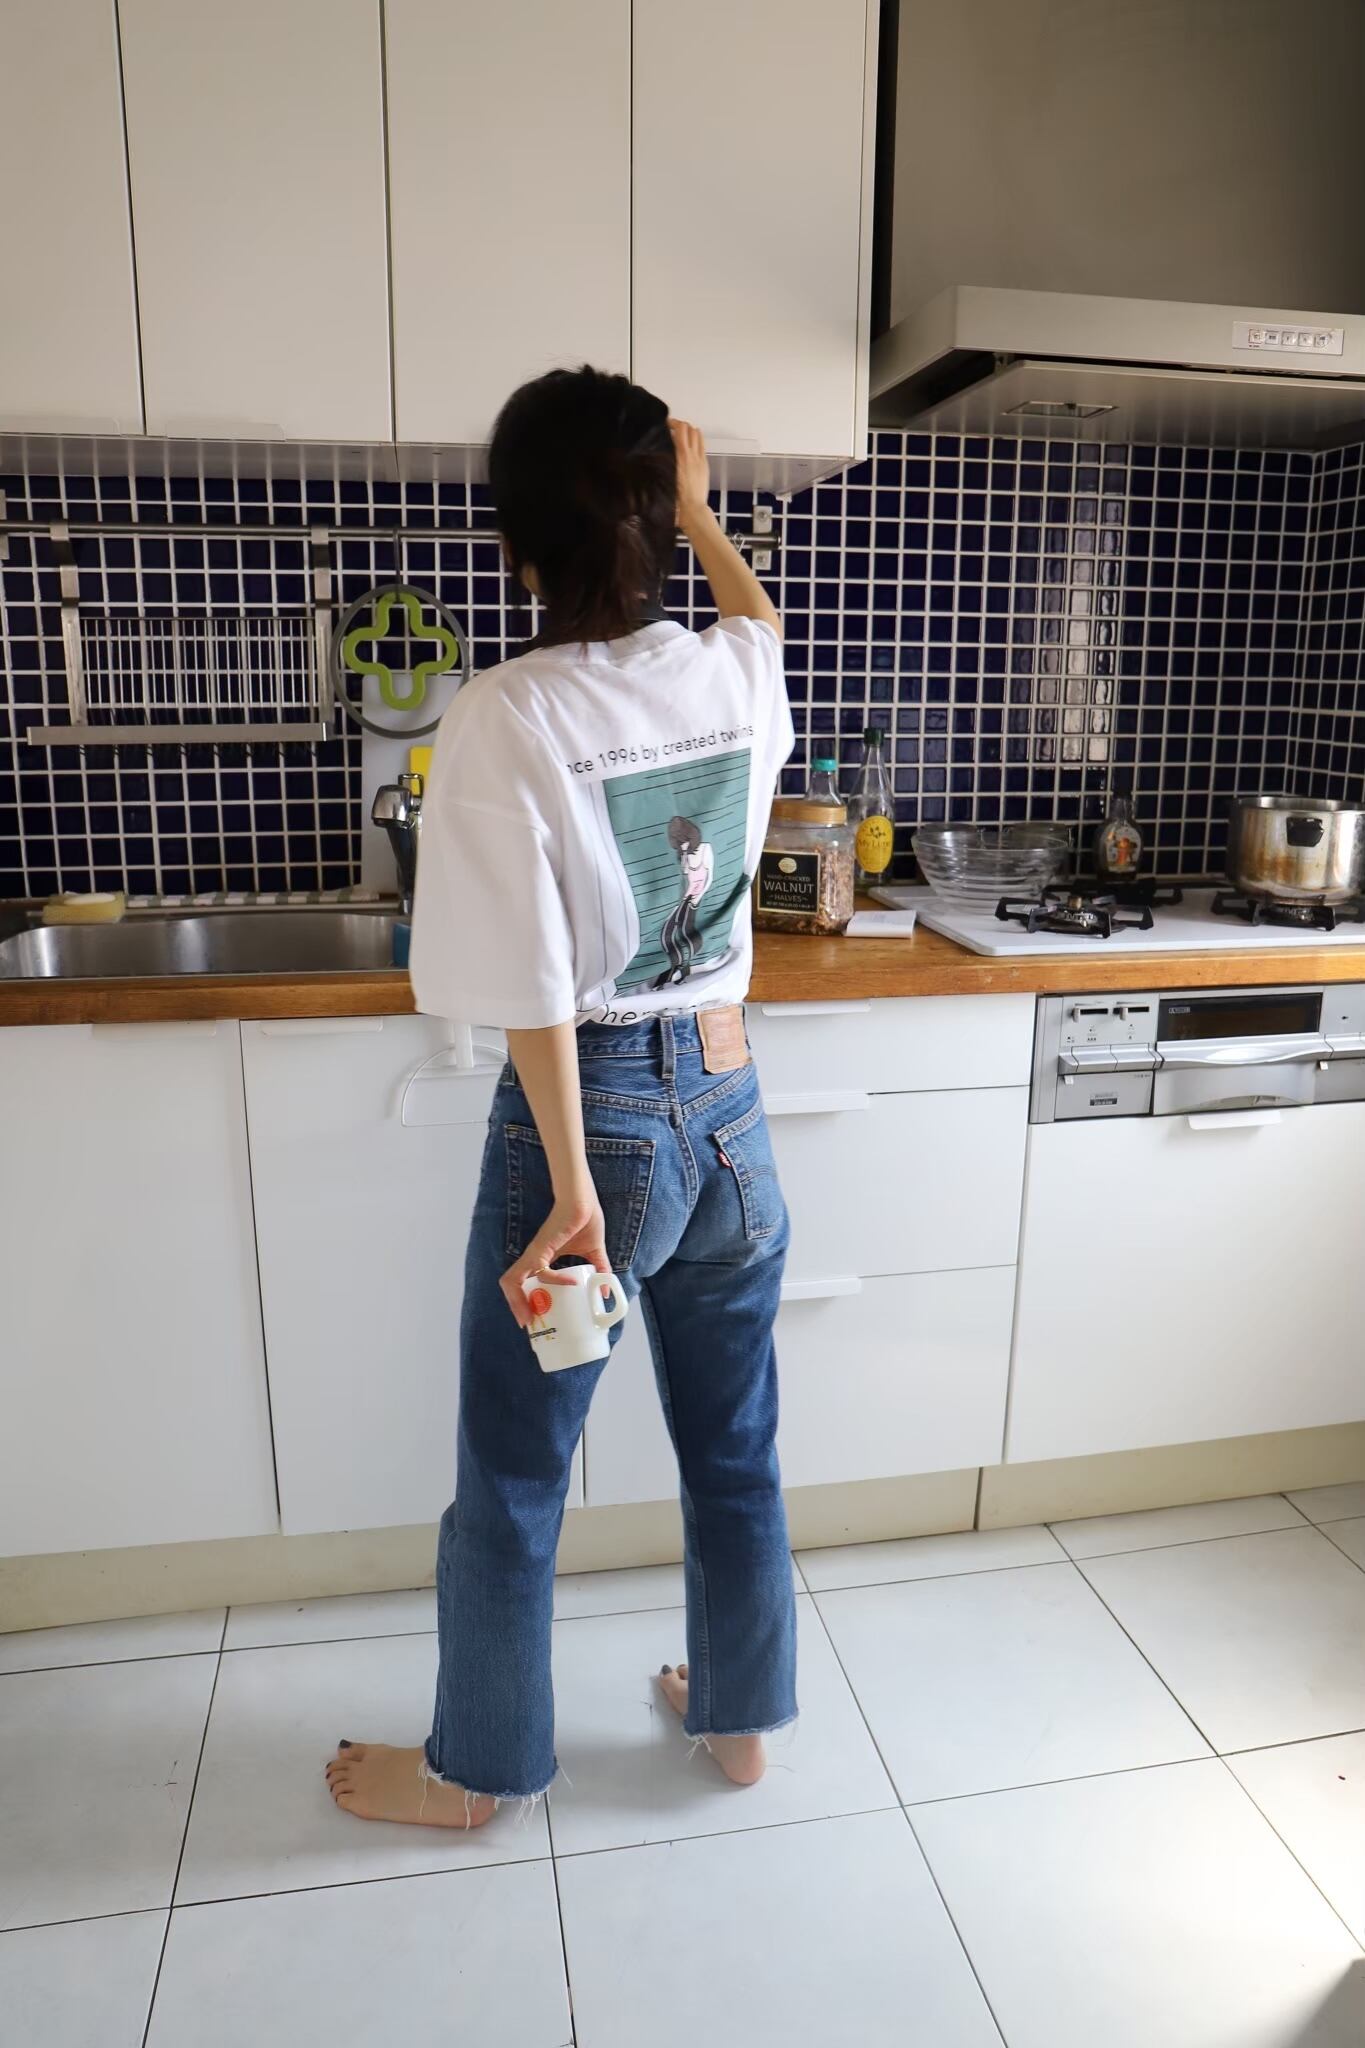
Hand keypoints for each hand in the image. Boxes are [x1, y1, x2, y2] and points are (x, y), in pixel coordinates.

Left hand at [500, 1191, 609, 1328]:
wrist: (583, 1200)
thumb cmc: (585, 1219)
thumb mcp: (594, 1253)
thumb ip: (599, 1271)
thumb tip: (606, 1292)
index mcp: (542, 1259)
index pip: (524, 1283)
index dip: (524, 1301)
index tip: (535, 1318)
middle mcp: (534, 1258)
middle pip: (512, 1286)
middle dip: (516, 1308)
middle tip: (529, 1325)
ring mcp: (534, 1253)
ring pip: (511, 1281)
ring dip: (517, 1303)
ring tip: (529, 1320)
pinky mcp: (541, 1248)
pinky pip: (539, 1270)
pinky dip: (553, 1279)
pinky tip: (571, 1282)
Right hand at [669, 418, 710, 528]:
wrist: (692, 510)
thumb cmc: (676, 500)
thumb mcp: (663, 479)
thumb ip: (662, 462)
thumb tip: (657, 452)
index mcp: (680, 456)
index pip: (680, 429)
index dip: (672, 422)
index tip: (665, 424)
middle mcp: (691, 455)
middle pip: (689, 428)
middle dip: (680, 424)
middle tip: (672, 428)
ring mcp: (700, 459)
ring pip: (698, 435)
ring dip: (690, 431)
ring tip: (682, 435)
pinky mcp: (704, 465)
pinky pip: (702, 446)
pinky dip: (696, 441)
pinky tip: (690, 446)